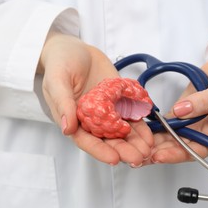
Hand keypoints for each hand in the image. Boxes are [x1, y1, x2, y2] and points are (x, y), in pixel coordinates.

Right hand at [38, 32, 152, 166]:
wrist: (76, 48)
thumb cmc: (60, 63)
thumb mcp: (57, 80)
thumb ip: (63, 104)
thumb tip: (67, 128)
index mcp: (74, 119)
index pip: (86, 140)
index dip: (100, 151)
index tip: (114, 159)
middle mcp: (92, 119)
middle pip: (108, 139)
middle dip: (123, 149)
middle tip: (137, 158)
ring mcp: (108, 111)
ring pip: (122, 130)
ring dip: (135, 141)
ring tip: (148, 149)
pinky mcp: (120, 101)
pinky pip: (132, 114)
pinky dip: (141, 124)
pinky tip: (150, 132)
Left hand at [150, 38, 207, 163]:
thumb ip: (205, 100)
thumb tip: (181, 110)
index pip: (199, 151)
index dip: (179, 155)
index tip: (160, 155)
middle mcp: (206, 133)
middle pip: (182, 148)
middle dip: (161, 152)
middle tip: (140, 153)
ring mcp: (194, 124)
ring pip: (172, 138)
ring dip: (155, 142)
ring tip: (135, 145)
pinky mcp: (184, 113)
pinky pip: (168, 122)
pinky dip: (156, 127)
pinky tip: (141, 129)